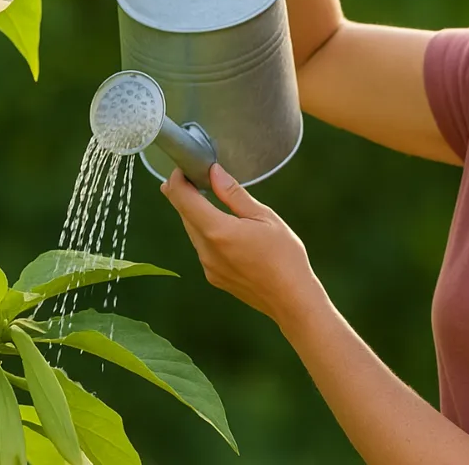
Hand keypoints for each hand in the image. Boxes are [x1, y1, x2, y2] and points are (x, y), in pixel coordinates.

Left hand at [160, 164, 321, 326]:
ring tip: (208, 199)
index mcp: (218, 230)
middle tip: (193, 176)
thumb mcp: (264, 217)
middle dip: (184, 194)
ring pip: (193, 232)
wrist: (291, 299)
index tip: (183, 168)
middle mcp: (206, 250)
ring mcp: (208, 266)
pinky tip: (224, 229)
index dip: (177, 180)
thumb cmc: (285, 255)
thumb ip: (234, 194)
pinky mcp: (213, 277)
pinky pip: (202, 248)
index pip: (183, 199)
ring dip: (196, 214)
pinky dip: (206, 233)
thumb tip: (213, 172)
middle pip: (184, 215)